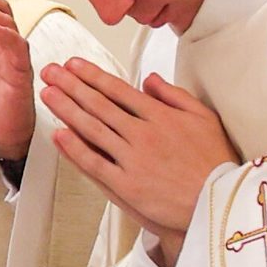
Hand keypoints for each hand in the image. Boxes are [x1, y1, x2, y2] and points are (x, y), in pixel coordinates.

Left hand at [40, 60, 238, 264]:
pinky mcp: (126, 184)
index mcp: (161, 116)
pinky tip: (58, 134)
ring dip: (67, 109)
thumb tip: (149, 79)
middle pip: (99, 105)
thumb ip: (175, 96)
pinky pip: (94, 163)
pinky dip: (74, 148)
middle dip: (71, 86)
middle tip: (50, 71)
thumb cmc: (214, 161)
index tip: (73, 64)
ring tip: (47, 94)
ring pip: (92, 129)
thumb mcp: (205, 119)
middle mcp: (144, 134)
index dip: (92, 76)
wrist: (219, 202)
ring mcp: (133, 159)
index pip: (118, 90)